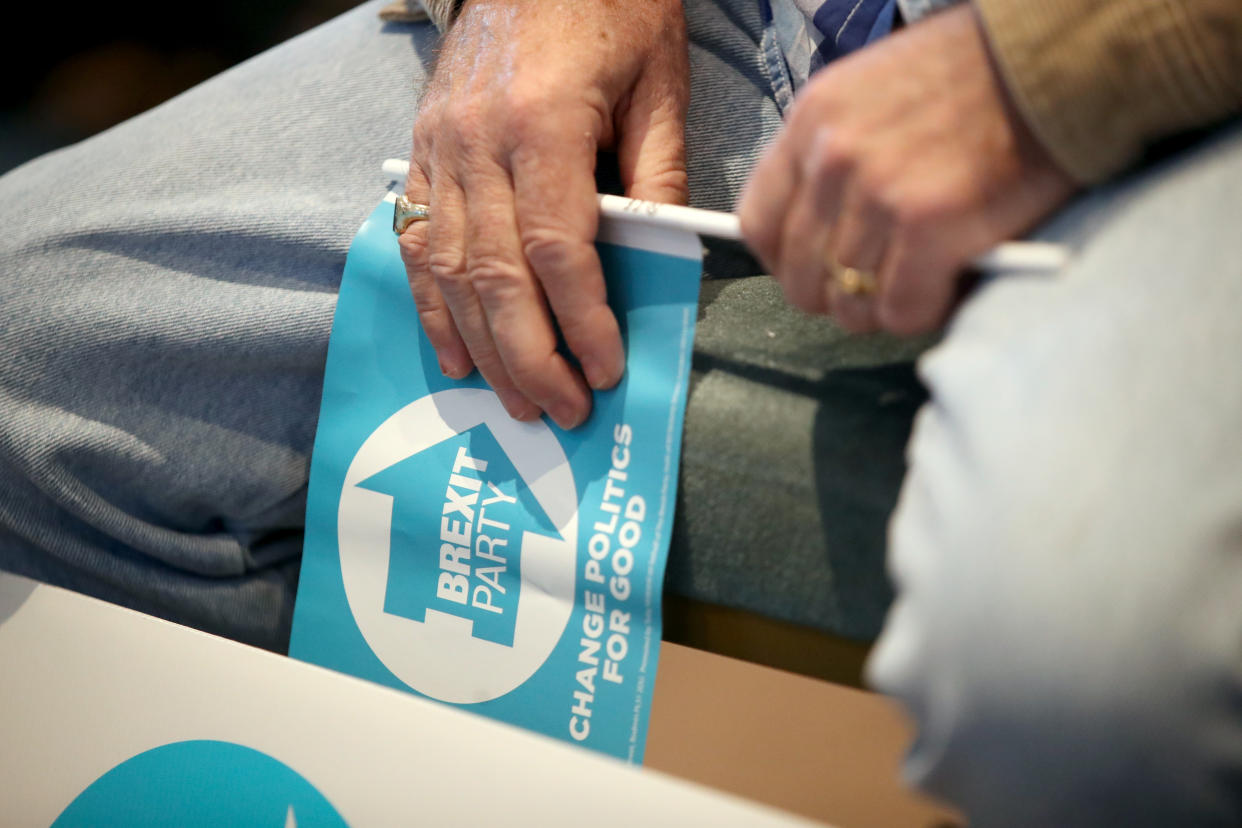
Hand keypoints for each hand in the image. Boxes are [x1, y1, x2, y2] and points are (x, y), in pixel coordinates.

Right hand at [399, 0, 688, 427]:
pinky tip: (456, 354)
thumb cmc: (609, 7)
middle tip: (563, 410)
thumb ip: (657, 176)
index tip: (607, 369)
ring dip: (482, 347)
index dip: (582, 321)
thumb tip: (661, 261)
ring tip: (515, 401)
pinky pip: (414, 243)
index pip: (558, 249)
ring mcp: (438, 149)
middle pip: (495, 276)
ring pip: (447, 271)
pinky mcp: (419, 152)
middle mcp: (477, 143)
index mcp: (542, 122)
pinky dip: (432, 306)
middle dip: (531, 356)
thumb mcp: (658, 83)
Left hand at [738, 4, 1075, 333]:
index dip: (783, 263)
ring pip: (849, 302)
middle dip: (837, 296)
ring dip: (884, 309)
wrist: (1055, 60)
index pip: (759, 222)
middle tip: (877, 290)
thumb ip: (837, 156)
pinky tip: (949, 288)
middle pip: (800, 275)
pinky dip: (924, 313)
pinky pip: (901, 309)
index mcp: (812, 120)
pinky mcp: (929, 226)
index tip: (814, 273)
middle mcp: (833, 158)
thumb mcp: (874, 94)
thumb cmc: (976, 78)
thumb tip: (818, 230)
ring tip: (920, 286)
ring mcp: (878, 194)